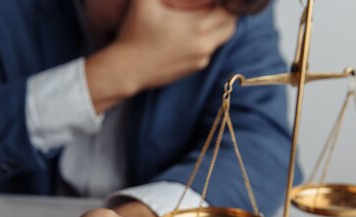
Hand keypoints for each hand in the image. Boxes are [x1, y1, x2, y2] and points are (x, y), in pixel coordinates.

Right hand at [85, 0, 235, 112]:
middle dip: (225, 13)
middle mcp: (203, 44)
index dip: (224, 2)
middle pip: (230, 25)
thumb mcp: (142, 2)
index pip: (228, 10)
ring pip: (221, 39)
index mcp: (197, 26)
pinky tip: (190, 35)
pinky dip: (206, 41)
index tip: (211, 0)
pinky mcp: (193, 69)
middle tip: (212, 5)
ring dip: (217, 27)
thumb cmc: (133, 35)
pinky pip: (208, 51)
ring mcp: (200, 59)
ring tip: (202, 18)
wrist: (125, 70)